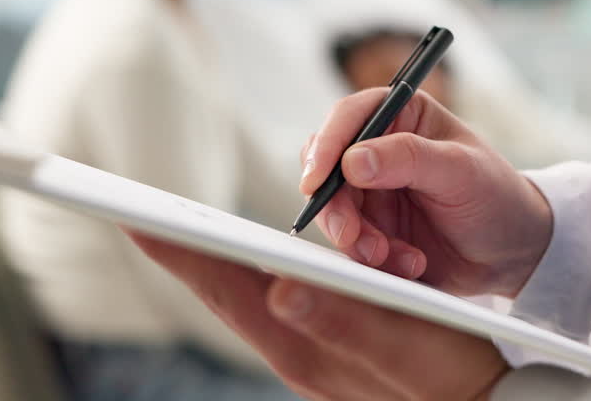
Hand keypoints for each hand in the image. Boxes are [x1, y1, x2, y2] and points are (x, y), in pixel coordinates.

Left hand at [130, 233, 507, 400]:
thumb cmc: (452, 373)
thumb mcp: (406, 346)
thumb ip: (344, 321)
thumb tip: (281, 290)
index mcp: (304, 347)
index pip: (226, 289)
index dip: (181, 253)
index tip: (138, 219)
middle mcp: (293, 356)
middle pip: (226, 295)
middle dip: (185, 254)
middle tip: (142, 217)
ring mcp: (306, 360)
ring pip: (246, 304)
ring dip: (215, 265)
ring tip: (184, 232)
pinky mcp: (323, 357)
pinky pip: (273, 312)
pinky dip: (252, 281)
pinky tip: (252, 263)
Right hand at [299, 89, 551, 296]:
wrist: (513, 253)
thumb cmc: (497, 197)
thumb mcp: (461, 171)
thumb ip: (408, 158)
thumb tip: (352, 160)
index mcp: (402, 116)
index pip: (349, 117)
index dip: (326, 146)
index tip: (316, 182)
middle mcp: (379, 149)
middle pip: (327, 168)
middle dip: (336, 208)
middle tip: (353, 239)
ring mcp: (372, 191)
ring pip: (333, 211)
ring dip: (357, 240)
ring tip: (394, 257)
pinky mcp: (372, 228)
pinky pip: (350, 243)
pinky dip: (374, 259)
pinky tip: (410, 264)